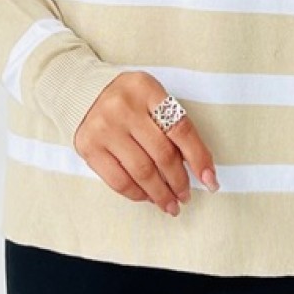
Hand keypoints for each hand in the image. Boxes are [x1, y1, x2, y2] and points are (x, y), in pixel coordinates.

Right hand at [73, 71, 218, 216]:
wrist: (83, 92)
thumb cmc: (128, 98)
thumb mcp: (152, 98)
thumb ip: (171, 125)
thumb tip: (197, 167)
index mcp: (146, 89)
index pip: (181, 129)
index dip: (199, 158)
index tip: (210, 180)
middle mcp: (123, 108)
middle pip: (162, 154)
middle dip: (179, 181)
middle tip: (186, 196)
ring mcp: (104, 128)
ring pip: (142, 172)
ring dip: (161, 194)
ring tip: (171, 204)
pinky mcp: (88, 147)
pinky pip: (118, 180)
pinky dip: (138, 194)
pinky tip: (148, 197)